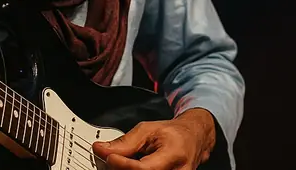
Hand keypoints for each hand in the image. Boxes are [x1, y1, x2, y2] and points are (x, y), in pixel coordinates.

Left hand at [93, 108, 216, 168]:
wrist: (193, 139)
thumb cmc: (173, 134)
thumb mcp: (148, 129)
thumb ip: (125, 142)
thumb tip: (101, 149)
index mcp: (173, 155)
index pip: (143, 168)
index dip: (122, 164)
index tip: (109, 156)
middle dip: (122, 169)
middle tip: (111, 160)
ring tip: (121, 163)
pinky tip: (130, 167)